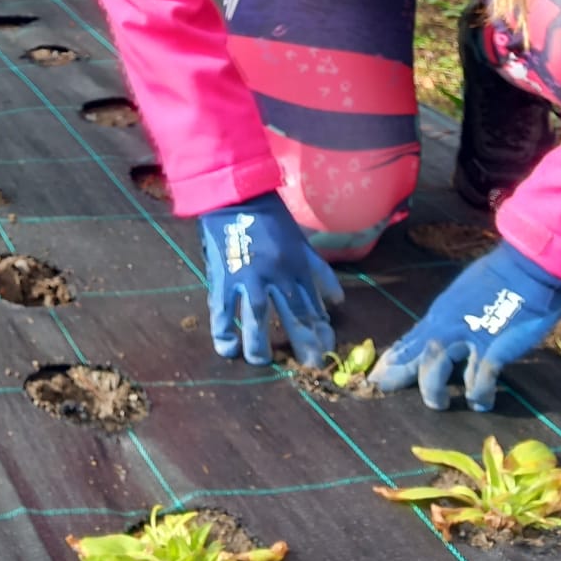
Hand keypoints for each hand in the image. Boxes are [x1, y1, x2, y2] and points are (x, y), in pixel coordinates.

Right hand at [200, 193, 343, 367]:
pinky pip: (223, 309)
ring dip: (260, 345)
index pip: (313, 304)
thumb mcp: (302, 241)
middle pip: (292, 315)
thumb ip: (319, 271)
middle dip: (302, 344)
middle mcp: (277, 274)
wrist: (237, 193)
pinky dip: (224, 330)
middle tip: (307, 366)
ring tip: (261, 362)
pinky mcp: (224, 275)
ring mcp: (249, 276)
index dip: (321, 329)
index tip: (326, 348)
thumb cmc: (271, 215)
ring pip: (257, 318)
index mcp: (296, 265)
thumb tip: (338, 302)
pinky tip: (228, 349)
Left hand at [370, 242, 560, 410]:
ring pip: (435, 369)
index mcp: (441, 313)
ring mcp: (469, 337)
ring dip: (434, 391)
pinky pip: (479, 380)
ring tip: (440, 404)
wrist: (527, 268)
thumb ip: (452, 316)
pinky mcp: (494, 349)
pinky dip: (479, 395)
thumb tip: (441, 332)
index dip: (394, 358)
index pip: (411, 340)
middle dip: (399, 375)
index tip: (376, 374)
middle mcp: (448, 326)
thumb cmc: (500, 277)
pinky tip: (481, 402)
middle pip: (415, 355)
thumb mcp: (464, 294)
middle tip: (386, 389)